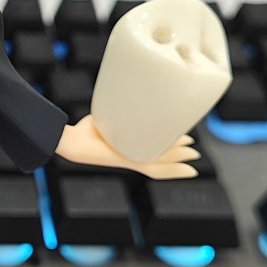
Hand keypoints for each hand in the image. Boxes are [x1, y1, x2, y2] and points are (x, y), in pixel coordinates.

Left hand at [55, 114, 197, 177]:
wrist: (72, 142)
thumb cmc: (84, 130)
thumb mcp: (109, 117)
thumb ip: (120, 111)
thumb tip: (127, 94)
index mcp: (128, 148)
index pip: (152, 150)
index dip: (168, 150)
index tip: (183, 139)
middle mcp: (132, 156)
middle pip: (161, 158)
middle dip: (177, 154)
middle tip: (194, 149)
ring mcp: (133, 161)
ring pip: (163, 163)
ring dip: (179, 160)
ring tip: (194, 155)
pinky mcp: (131, 163)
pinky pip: (156, 171)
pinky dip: (174, 172)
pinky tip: (189, 170)